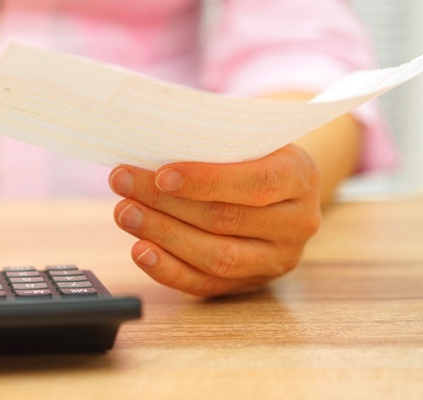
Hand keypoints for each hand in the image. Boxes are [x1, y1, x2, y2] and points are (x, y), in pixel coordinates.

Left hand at [108, 144, 321, 296]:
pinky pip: (206, 284)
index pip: (254, 183)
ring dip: (162, 235)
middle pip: (225, 220)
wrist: (281, 187)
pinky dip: (168, 270)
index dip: (205, 181)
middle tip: (123, 185)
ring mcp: (276, 259)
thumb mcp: (248, 138)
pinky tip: (141, 251)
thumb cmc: (253, 154)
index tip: (161, 175)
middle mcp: (296, 223)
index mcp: (300, 177)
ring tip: (126, 214)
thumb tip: (151, 150)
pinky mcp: (250, 283)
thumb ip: (213, 144)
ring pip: (216, 256)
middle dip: (166, 204)